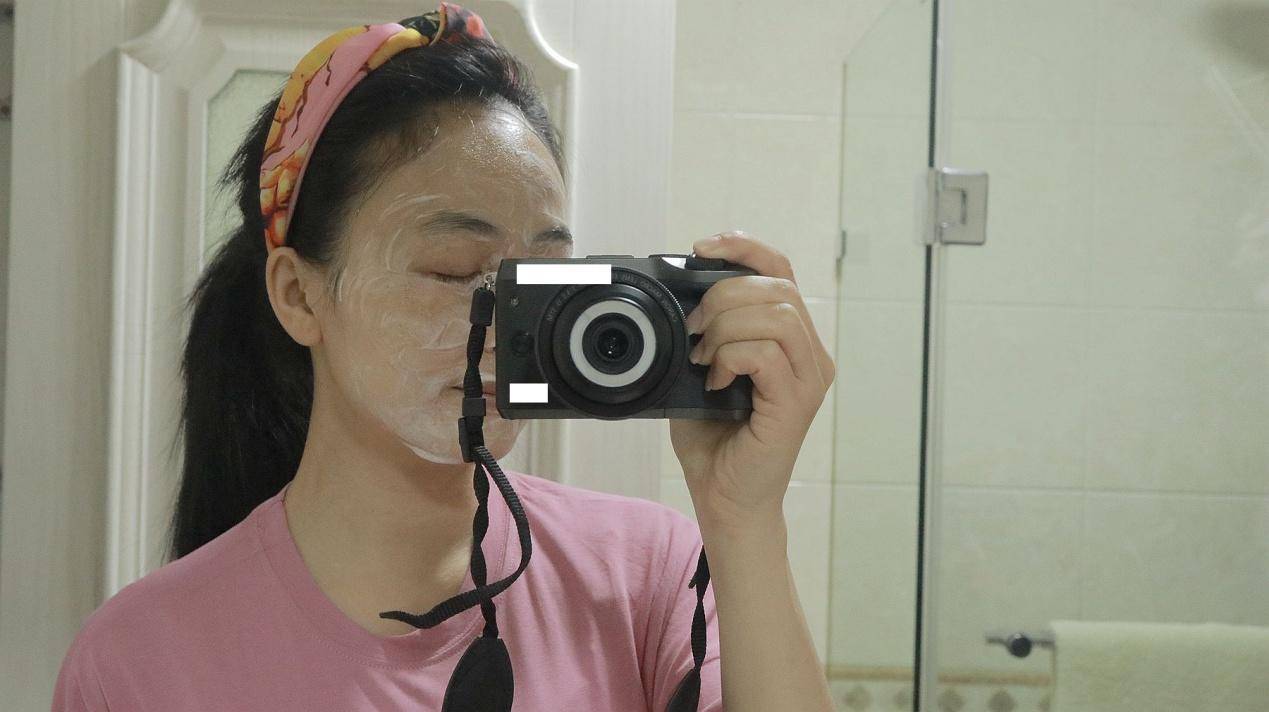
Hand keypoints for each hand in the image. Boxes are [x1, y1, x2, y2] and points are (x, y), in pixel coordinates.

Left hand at [668, 231, 835, 527]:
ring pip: (775, 315)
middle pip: (777, 288)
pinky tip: (715, 380)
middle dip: (724, 295)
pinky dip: (731, 357)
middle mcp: (811, 355)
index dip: (745, 247)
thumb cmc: (715, 439)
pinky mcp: (796, 403)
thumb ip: (704, 331)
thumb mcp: (701, 369)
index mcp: (792, 340)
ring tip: (704, 358)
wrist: (724, 498)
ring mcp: (809, 379)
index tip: (703, 248)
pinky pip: (766, 353)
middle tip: (693, 329)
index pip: (781, 271)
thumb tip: (682, 294)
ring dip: (726, 327)